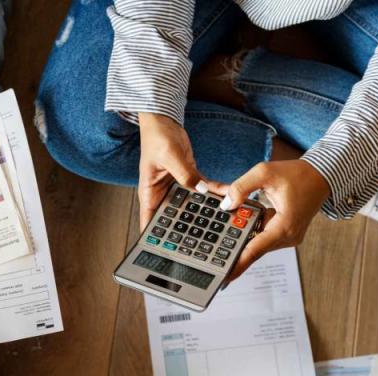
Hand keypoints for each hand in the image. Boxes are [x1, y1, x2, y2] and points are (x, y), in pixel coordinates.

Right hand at [138, 113, 220, 230]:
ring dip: (206, 211)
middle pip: (175, 218)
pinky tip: (227, 195)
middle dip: (189, 228)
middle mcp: (163, 194)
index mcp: (150, 193)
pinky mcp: (189, 178)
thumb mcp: (169, 156)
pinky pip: (203, 189)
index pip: (150, 223)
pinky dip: (214, 192)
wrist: (164, 121)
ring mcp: (177, 187)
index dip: (157, 239)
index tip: (169, 253)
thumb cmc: (156, 137)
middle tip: (206, 239)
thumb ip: (185, 174)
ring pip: (193, 205)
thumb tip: (199, 190)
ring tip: (222, 219)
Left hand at [221, 160, 329, 281]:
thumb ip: (241, 187)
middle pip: (254, 247)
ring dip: (242, 233)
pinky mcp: (286, 234)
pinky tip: (241, 220)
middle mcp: (288, 237)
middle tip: (214, 250)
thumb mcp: (264, 173)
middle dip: (234, 243)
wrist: (320, 176)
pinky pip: (264, 236)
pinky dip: (252, 229)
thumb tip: (225, 204)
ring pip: (258, 242)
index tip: (225, 277)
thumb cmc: (297, 174)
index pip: (256, 249)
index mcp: (285, 226)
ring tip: (226, 224)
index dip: (239, 263)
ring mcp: (289, 238)